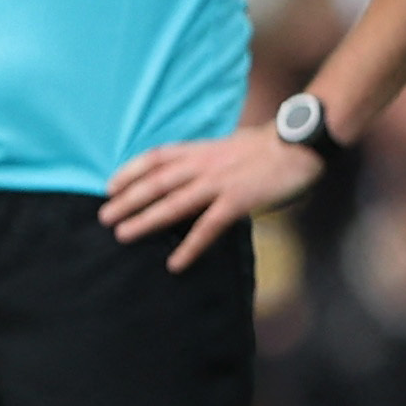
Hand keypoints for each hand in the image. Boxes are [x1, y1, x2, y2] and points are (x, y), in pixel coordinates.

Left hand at [100, 127, 320, 270]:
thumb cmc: (269, 146)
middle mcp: (203, 164)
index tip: (109, 186)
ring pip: (173, 204)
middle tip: (103, 217)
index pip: (155, 158)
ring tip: (123, 235)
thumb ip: (207, 159)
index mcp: (200, 149)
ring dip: (146, 221)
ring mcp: (219, 182)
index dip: (129, 171)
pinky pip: (208, 227)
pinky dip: (190, 246)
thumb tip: (190, 173)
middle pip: (156, 183)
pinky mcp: (238, 200)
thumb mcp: (229, 145)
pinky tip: (176, 263)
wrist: (301, 142)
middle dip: (127, 200)